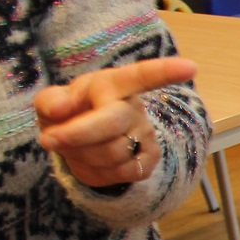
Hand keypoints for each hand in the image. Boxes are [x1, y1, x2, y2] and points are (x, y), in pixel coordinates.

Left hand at [33, 56, 196, 189]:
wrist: (81, 145)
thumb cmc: (69, 115)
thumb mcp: (51, 103)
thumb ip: (51, 101)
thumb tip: (63, 109)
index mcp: (112, 84)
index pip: (140, 75)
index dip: (165, 71)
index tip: (190, 67)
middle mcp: (133, 106)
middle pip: (112, 122)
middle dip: (77, 135)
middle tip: (49, 139)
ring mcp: (145, 132)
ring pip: (113, 152)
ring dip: (83, 155)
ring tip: (76, 147)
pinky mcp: (150, 158)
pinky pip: (126, 172)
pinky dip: (100, 172)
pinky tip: (96, 161)